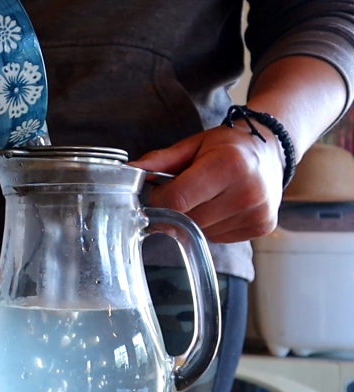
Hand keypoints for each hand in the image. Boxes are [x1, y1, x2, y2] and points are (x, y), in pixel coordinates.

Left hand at [130, 124, 284, 243]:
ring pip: (201, 232)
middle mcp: (247, 191)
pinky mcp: (262, 227)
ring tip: (206, 196)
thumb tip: (128, 172)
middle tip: (184, 192)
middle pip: (187, 220)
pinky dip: (211, 226)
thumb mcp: (193, 145)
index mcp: (229, 164)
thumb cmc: (227, 146)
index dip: (161, 198)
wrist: (271, 150)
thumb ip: (159, 160)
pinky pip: (218, 238)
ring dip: (193, 219)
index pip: (177, 200)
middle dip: (176, 209)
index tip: (162, 190)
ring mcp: (257, 212)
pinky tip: (220, 207)